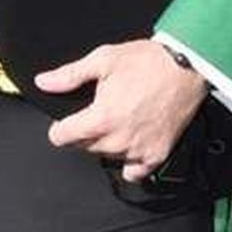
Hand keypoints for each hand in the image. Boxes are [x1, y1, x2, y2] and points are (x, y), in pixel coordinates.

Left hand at [36, 39, 207, 181]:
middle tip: (98, 112)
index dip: (60, 127)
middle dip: (84, 132)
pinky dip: (130, 163)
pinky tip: (131, 145)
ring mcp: (138, 150)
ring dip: (107, 143)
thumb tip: (44, 82)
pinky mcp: (157, 154)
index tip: (65, 122)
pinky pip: (135, 172)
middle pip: (84, 146)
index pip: (62, 137)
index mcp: (100, 118)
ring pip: (107, 156)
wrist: (188, 66)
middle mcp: (117, 140)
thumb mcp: (103, 60)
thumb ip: (69, 76)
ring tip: (119, 120)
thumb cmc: (147, 61)